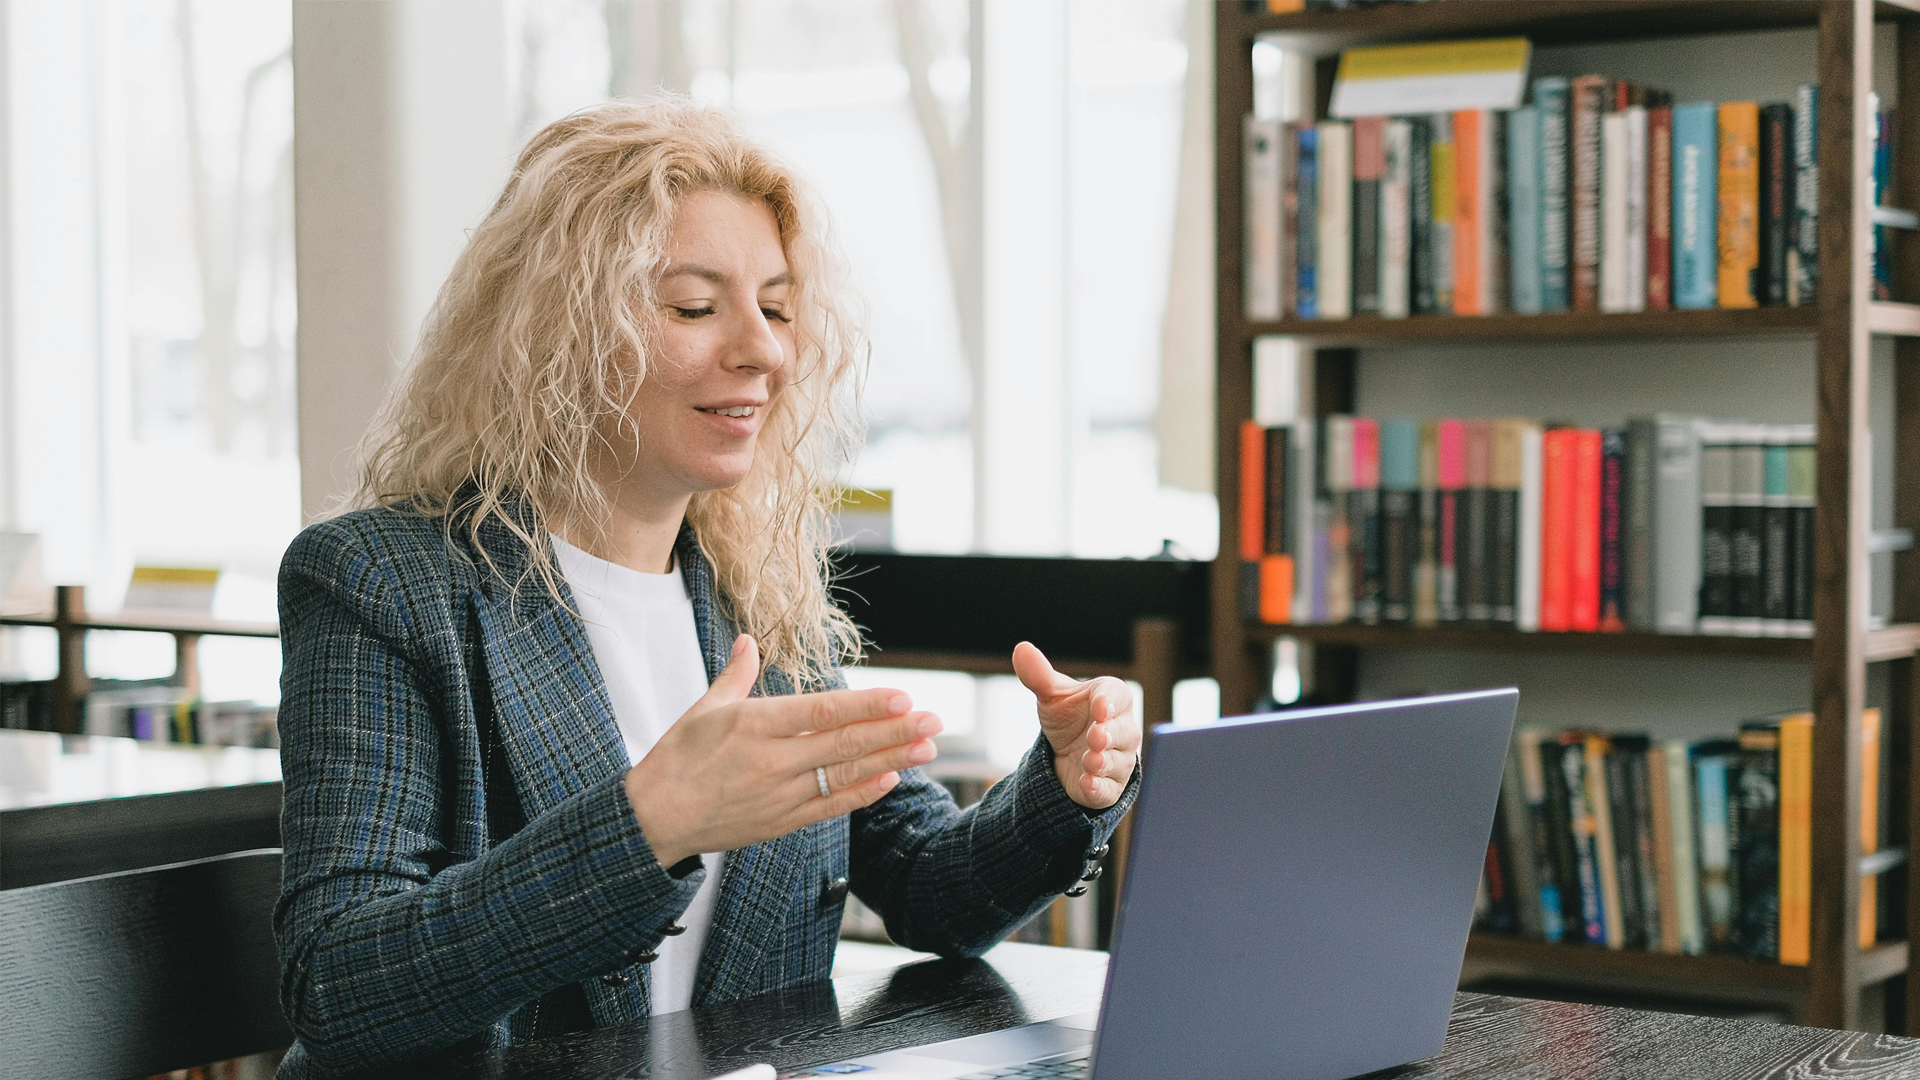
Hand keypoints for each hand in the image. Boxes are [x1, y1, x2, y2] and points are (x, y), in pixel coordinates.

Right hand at [624, 634, 942, 866]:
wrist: (653, 820)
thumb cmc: (675, 760)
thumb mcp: (702, 710)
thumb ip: (735, 675)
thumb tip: (748, 641)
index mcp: (753, 725)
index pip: (821, 712)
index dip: (865, 705)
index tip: (902, 696)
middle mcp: (771, 761)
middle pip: (844, 744)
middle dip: (894, 730)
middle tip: (934, 719)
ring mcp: (779, 795)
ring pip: (844, 775)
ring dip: (890, 760)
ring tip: (927, 748)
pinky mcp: (781, 823)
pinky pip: (829, 806)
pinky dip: (862, 794)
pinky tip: (891, 779)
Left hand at [1012, 641, 1139, 809]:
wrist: (1065, 755)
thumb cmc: (1068, 718)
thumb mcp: (1052, 696)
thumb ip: (1039, 675)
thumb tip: (1021, 648)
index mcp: (1112, 699)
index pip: (1117, 696)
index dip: (1110, 701)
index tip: (1100, 705)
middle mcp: (1123, 729)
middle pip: (1124, 731)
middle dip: (1110, 734)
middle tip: (1096, 735)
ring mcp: (1119, 760)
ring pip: (1118, 762)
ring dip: (1104, 761)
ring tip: (1089, 760)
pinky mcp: (1109, 787)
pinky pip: (1109, 789)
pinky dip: (1099, 788)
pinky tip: (1087, 783)